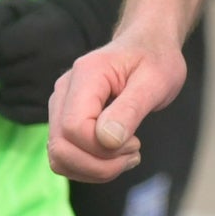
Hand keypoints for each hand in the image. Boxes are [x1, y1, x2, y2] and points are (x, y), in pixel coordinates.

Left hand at [0, 0, 101, 124]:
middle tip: (11, 54)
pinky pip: (19, 115)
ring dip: (3, 82)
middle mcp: (57, 62)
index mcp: (47, 32)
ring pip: (9, 94)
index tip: (4, 37)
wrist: (71, 33)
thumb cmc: (32, 19)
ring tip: (15, 68)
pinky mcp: (57, 106)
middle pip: (5, 72)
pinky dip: (3, 106)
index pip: (1, 47)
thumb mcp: (9, 7)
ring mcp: (59, 88)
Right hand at [48, 37, 184, 184]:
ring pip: (59, 157)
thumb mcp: (155, 81)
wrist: (148, 46)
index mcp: (86, 75)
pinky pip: (65, 156)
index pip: (75, 128)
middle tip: (134, 153)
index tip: (136, 142)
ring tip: (126, 155)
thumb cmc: (155, 60)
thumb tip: (106, 140)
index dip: (103, 148)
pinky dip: (89, 167)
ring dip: (94, 169)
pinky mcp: (64, 119)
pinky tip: (115, 156)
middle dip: (99, 165)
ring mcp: (60, 105)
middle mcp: (64, 90)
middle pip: (61, 147)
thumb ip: (131, 109)